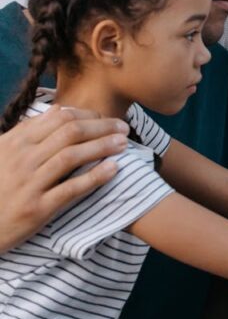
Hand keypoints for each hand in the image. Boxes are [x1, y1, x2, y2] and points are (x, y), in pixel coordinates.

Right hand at [0, 105, 128, 251]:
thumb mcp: (3, 152)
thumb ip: (30, 131)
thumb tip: (59, 110)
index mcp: (15, 142)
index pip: (59, 119)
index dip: (88, 115)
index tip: (105, 117)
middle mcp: (22, 159)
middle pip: (70, 133)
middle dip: (102, 127)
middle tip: (124, 127)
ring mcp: (29, 183)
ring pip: (72, 156)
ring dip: (102, 147)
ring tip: (124, 143)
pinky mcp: (37, 208)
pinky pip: (71, 188)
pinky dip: (95, 177)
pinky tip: (114, 169)